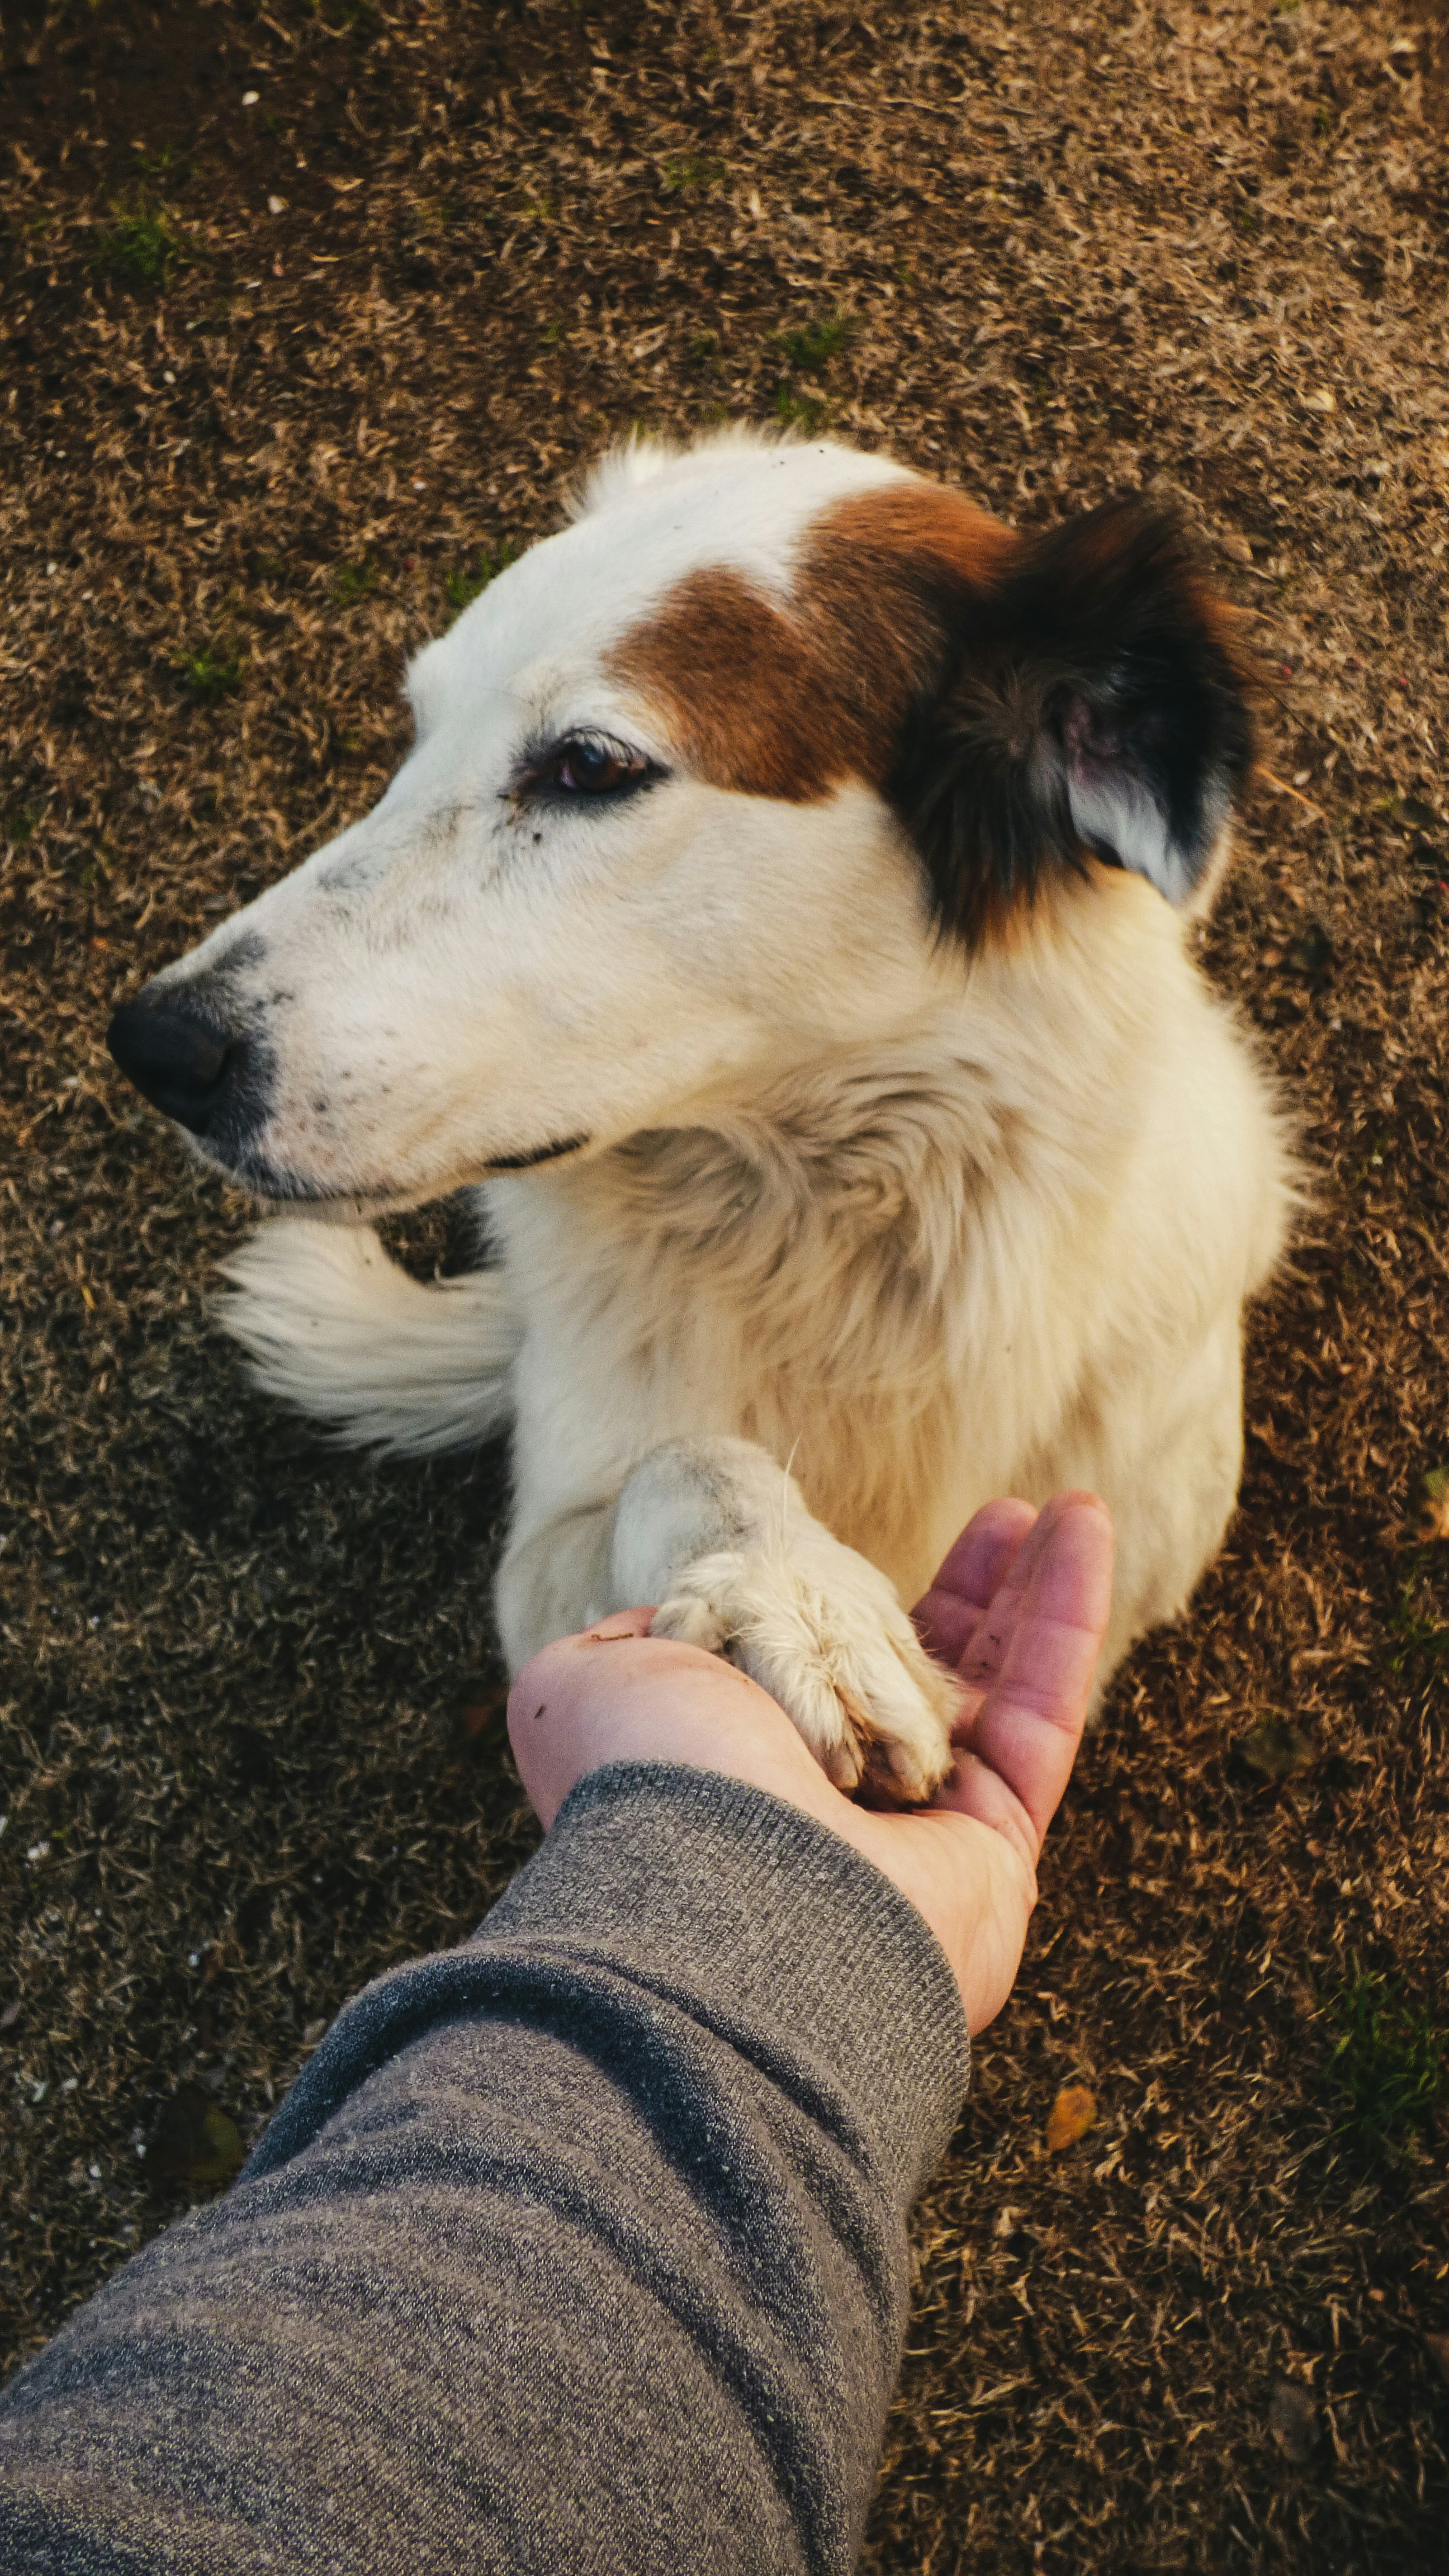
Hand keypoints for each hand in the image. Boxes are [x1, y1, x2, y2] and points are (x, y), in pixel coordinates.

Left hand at [507, 1492, 1113, 2035]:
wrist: (726, 1896)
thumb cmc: (650, 1782)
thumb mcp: (584, 1682)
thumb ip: (619, 1645)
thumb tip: (653, 1623)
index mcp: (741, 1778)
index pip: (808, 1682)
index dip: (843, 1617)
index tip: (857, 1562)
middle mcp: (829, 1814)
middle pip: (917, 1685)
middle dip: (966, 1597)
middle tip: (1000, 1520)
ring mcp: (919, 1837)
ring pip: (994, 1693)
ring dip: (1034, 1591)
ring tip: (1072, 1507)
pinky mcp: (997, 1849)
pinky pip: (1045, 1713)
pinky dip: (1069, 1613)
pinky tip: (1084, 1525)